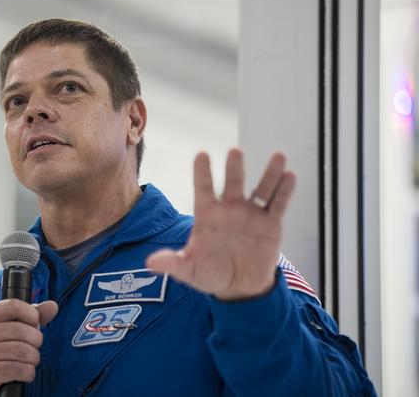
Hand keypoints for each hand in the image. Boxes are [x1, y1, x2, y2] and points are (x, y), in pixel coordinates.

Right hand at [0, 299, 57, 396]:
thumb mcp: (9, 331)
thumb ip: (31, 317)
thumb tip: (52, 306)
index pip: (13, 306)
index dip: (31, 314)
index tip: (34, 324)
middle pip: (21, 330)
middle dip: (36, 341)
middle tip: (33, 347)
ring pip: (22, 351)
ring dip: (33, 358)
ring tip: (30, 361)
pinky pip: (18, 369)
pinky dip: (28, 372)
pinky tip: (25, 373)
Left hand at [146, 149, 294, 300]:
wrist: (239, 288)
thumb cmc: (210, 274)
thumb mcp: (189, 270)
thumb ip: (172, 263)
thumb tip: (150, 262)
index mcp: (207, 214)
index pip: (203, 188)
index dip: (202, 173)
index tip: (202, 154)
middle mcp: (230, 208)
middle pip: (233, 183)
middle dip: (234, 168)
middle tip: (235, 152)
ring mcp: (251, 214)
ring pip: (261, 188)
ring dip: (270, 173)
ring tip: (278, 156)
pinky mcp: (271, 224)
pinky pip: (278, 204)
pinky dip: (284, 190)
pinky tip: (290, 175)